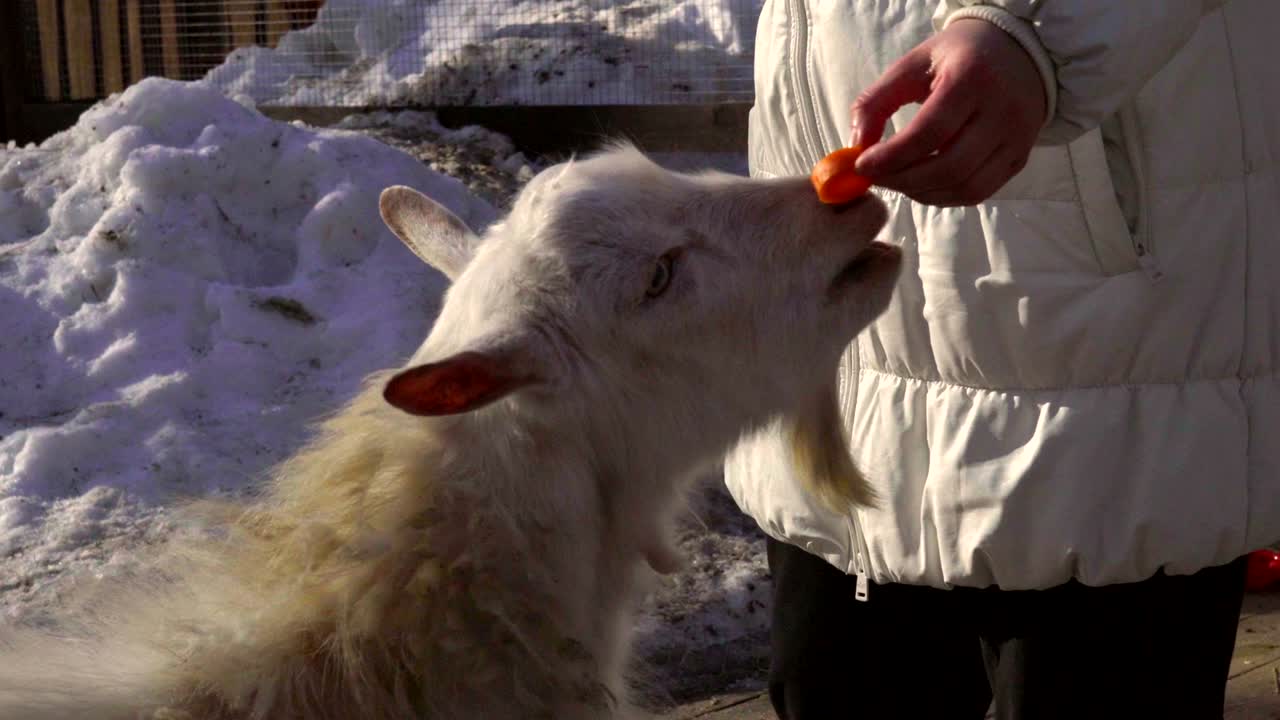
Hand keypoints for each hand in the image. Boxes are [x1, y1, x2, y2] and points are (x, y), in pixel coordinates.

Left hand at [850, 18, 1047, 206]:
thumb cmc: (956, 57)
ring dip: (922, 193)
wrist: (1018, 52)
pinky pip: (978, 192)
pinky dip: (944, 197)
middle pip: (949, 167)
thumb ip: (876, 102)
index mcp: (973, 78)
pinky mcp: (1020, 158)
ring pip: (965, 187)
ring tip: (897, 180)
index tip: (862, 165)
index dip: (891, 156)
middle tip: (876, 177)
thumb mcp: (912, 65)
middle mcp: (1003, 111)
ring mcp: (1016, 139)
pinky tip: (922, 184)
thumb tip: (856, 146)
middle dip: (903, 180)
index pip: (930, 132)